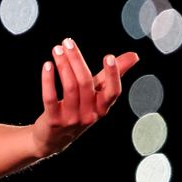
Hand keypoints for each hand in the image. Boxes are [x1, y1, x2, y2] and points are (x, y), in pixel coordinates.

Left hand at [31, 39, 139, 157]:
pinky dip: (48, 80)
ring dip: (63, 65)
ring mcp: (71, 118)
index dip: (114, 76)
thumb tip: (135, 56)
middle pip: (86, 83)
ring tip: (56, 49)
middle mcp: (90, 114)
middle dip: (77, 60)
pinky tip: (47, 65)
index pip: (113, 92)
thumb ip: (113, 75)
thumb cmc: (79, 109)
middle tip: (67, 42)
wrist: (54, 139)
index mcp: (102, 107)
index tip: (109, 57)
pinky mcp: (53, 120)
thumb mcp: (97, 94)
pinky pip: (50, 98)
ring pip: (69, 88)